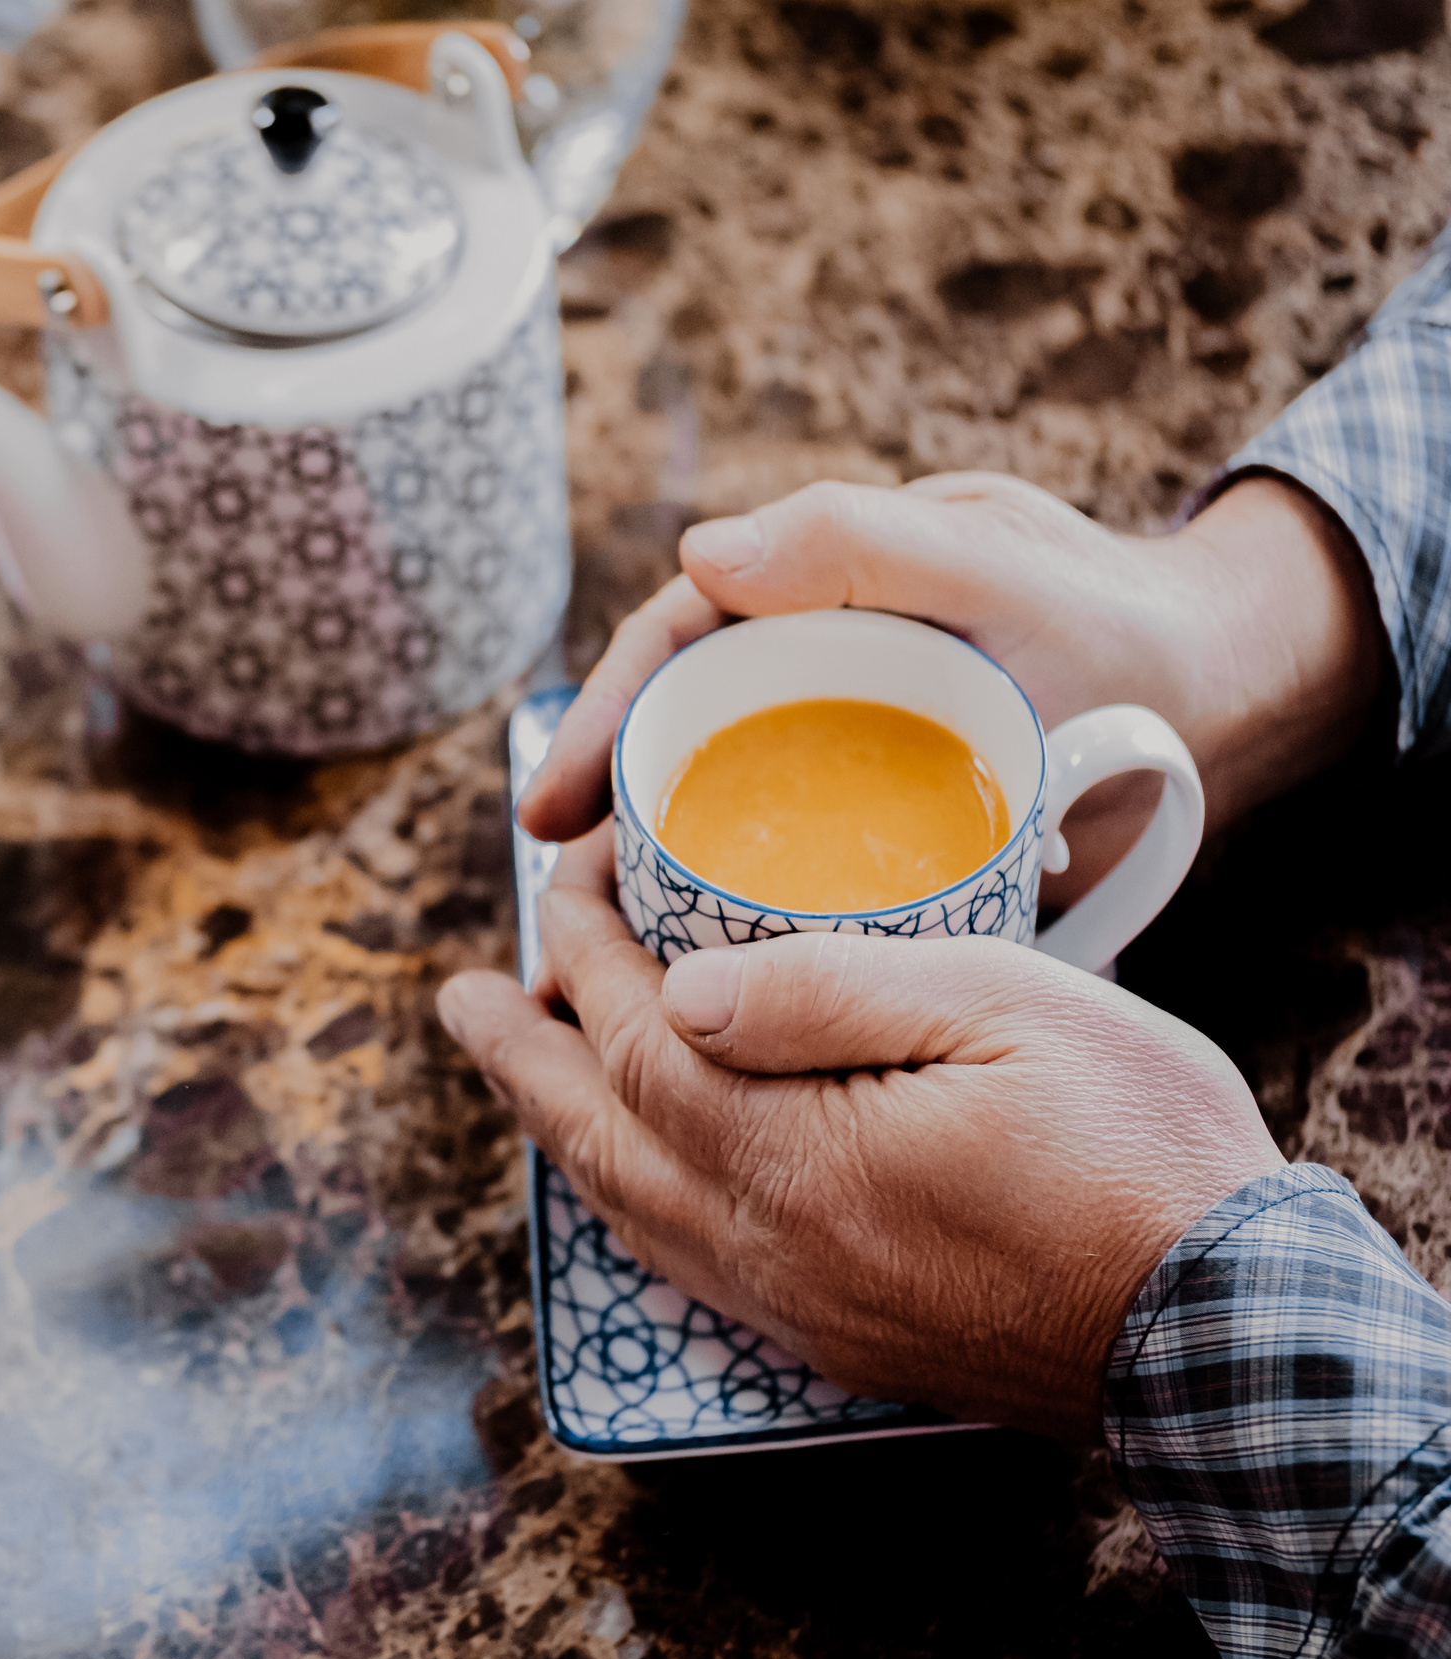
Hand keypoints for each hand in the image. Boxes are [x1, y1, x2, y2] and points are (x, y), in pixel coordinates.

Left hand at [437, 846, 1284, 1439]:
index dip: (586, 947)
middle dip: (520, 1051)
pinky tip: (626, 1175)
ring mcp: (791, 1305)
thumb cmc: (1140, 1154)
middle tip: (462, 996)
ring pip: (624, 1207)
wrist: (1230, 1340)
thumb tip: (680, 989)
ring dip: (558, 1128)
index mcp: (789, 1151)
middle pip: (595, 1131)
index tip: (566, 876)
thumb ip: (831, 991)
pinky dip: (624, 1201)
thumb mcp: (1007, 1014)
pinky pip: (678, 1263)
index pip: (635, 1033)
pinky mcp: (831, 1341)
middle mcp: (761, 1243)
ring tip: (519, 1069)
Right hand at [520, 474, 1385, 894]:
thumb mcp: (990, 565)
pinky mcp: (885, 830)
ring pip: (722, 817)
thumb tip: (700, 553)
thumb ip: (859, 544)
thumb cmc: (1111, 613)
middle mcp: (807, 671)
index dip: (597, 728)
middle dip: (603, 825)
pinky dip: (745, 931)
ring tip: (610, 972)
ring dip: (656, 888)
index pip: (670, 656)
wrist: (1226, 695)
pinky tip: (715, 995)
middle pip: (677, 744)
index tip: (550, 814)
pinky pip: (794, 876)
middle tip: (556, 913)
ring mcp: (844, 754)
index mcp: (807, 592)